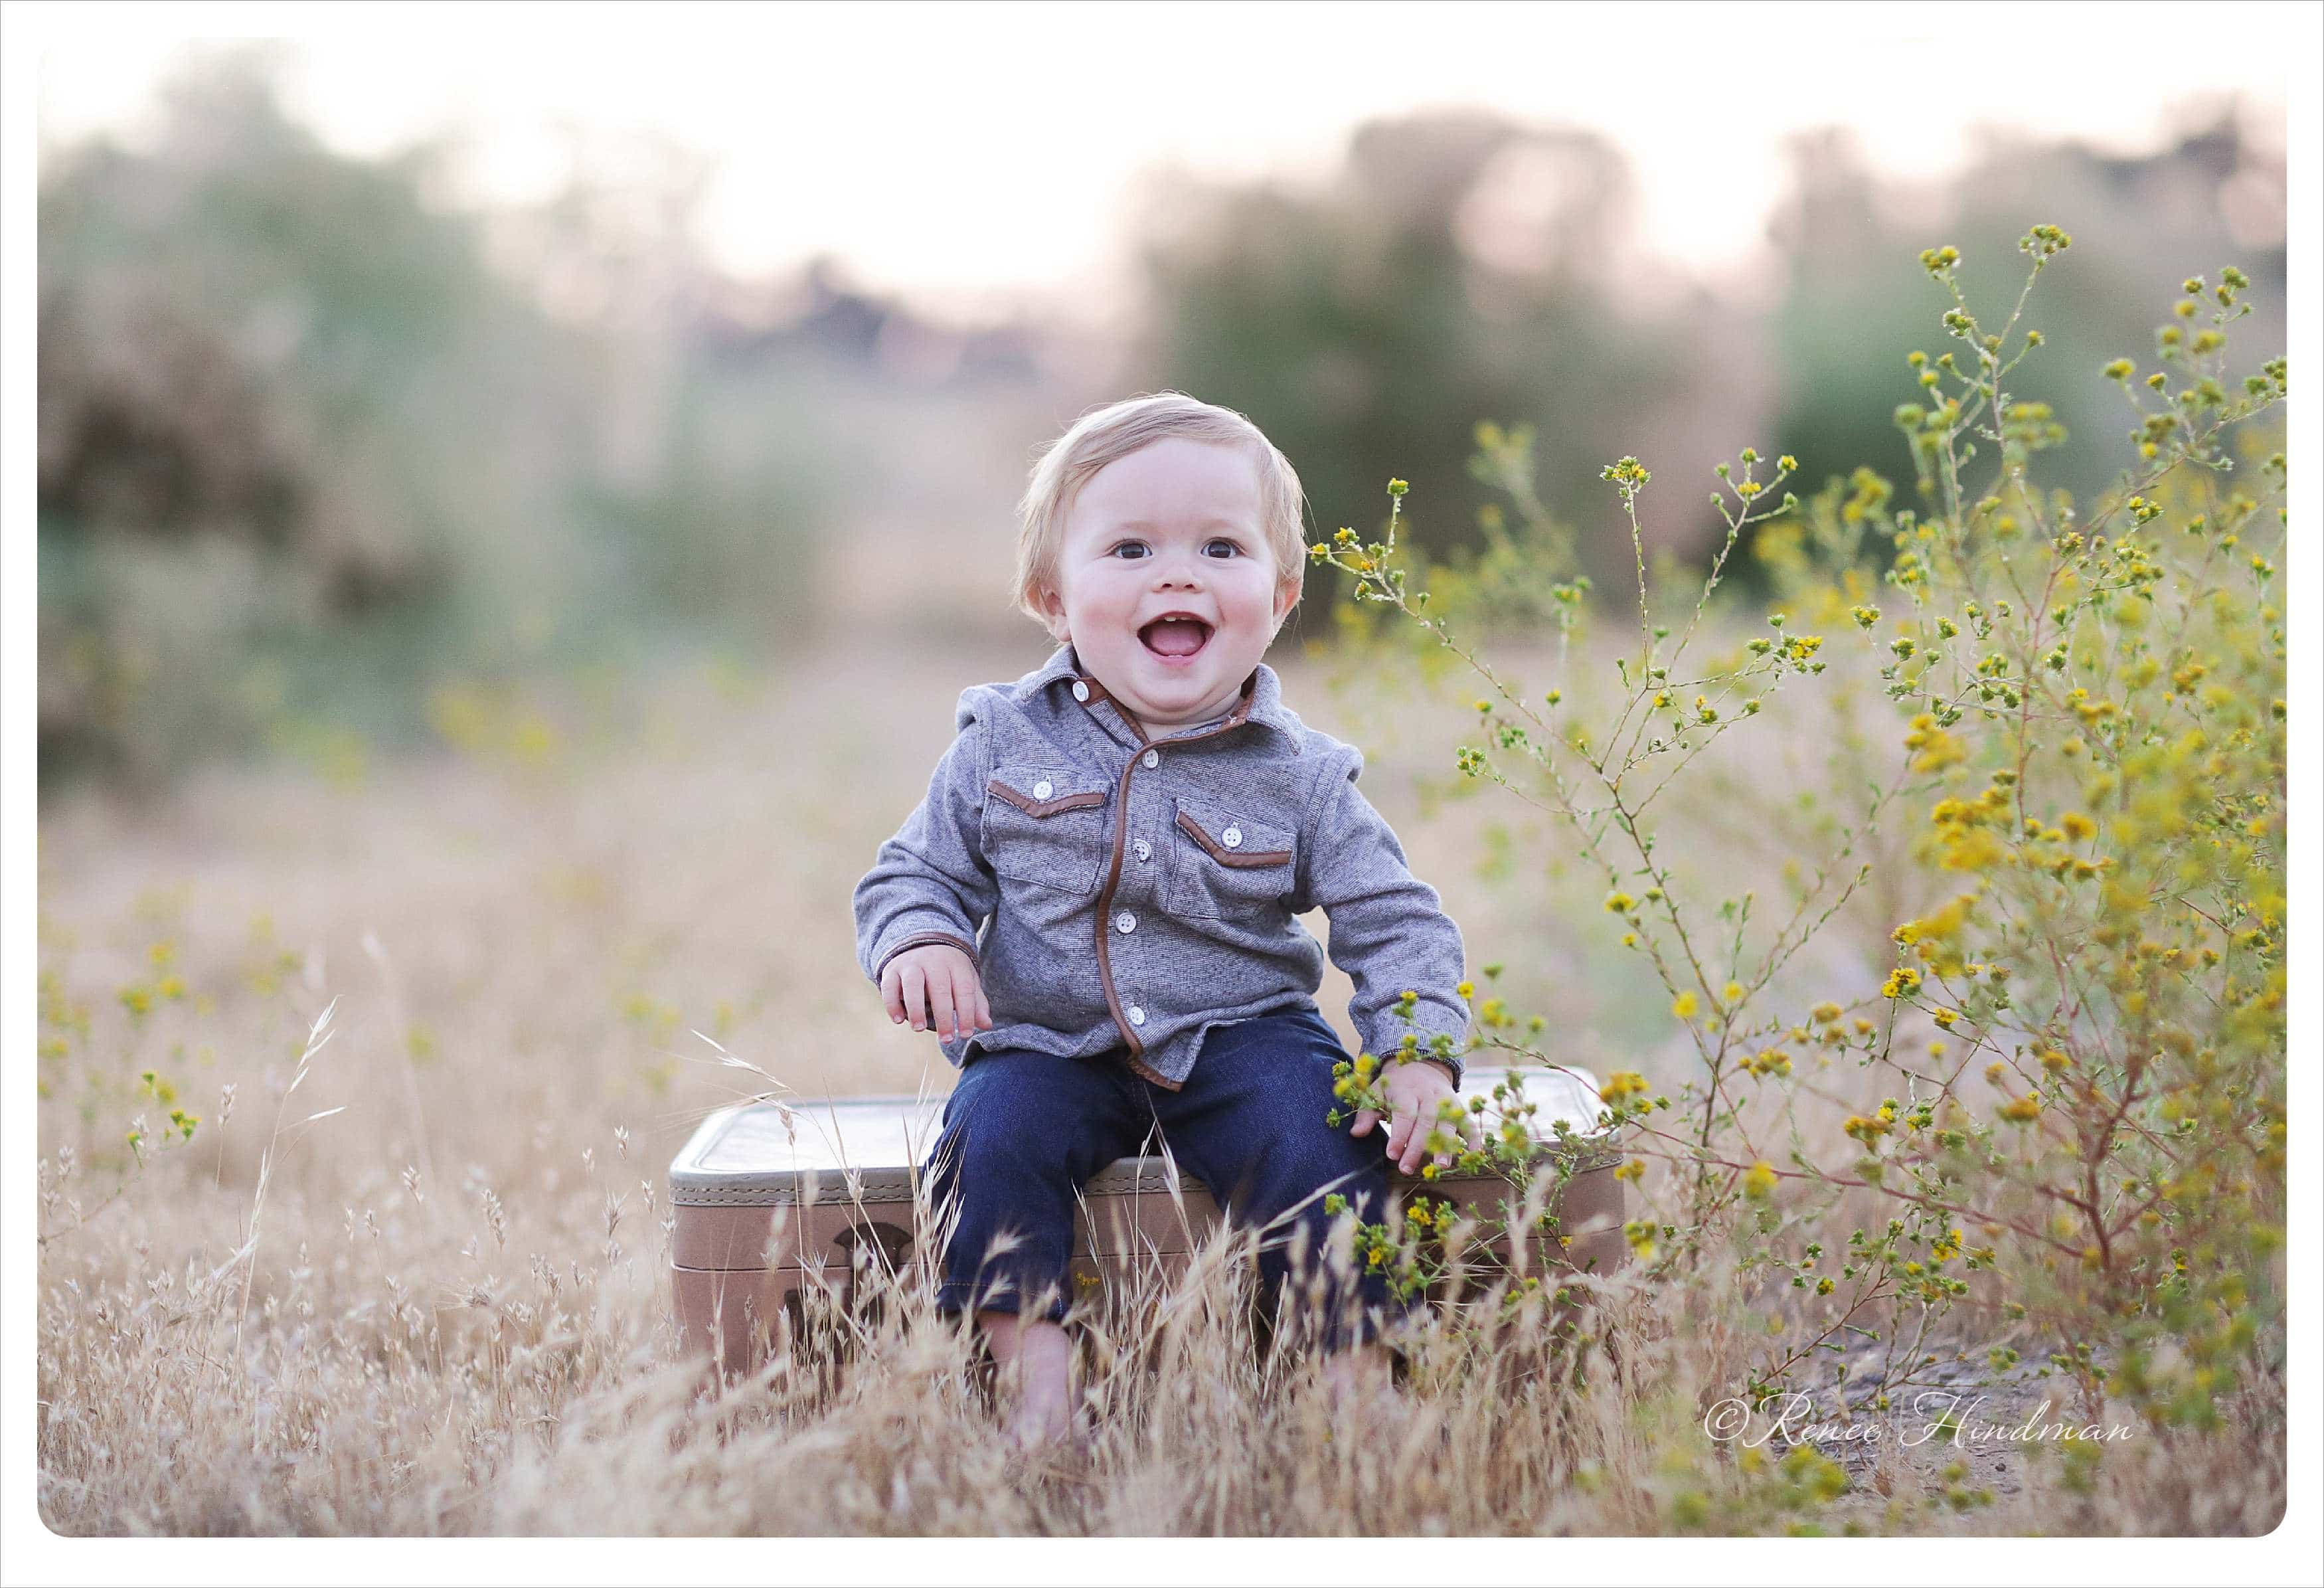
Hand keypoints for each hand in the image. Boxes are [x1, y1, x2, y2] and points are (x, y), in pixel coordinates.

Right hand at [880, 943, 992, 1039]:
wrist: (921, 943)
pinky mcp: (892, 969)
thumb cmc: (947, 971)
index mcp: (956, 964)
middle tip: (947, 1039)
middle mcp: (934, 961)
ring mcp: (911, 964)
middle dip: (944, 1016)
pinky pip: (889, 986)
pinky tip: (898, 1020)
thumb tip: (986, 1025)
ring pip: (913, 984)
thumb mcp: (965, 980)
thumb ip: (975, 1003)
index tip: (966, 1034)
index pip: (964, 989)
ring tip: (919, 1029)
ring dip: (916, 1008)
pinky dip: (892, 1003)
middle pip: (940, 988)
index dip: (967, 1013)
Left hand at [1349, 1058, 1468, 1174]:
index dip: (1399, 1135)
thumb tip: (1355, 1134)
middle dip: (1416, 1146)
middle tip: (1407, 1168)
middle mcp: (1428, 1094)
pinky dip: (1473, 1137)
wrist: (1420, 1066)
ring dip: (1445, 1144)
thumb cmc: (1394, 1087)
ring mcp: (1446, 1100)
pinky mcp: (1459, 1108)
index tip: (1392, 1155)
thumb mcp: (1376, 1093)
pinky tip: (1474, 1155)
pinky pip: (1469, 1122)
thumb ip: (1366, 1114)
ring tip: (1441, 1166)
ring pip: (1447, 1123)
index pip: (1404, 1114)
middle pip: (1425, 1121)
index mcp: (1405, 1090)